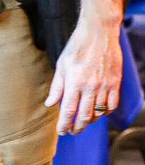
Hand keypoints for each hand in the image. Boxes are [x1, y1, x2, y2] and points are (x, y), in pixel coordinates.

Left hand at [45, 17, 121, 133]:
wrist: (99, 32)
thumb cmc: (77, 46)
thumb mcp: (61, 65)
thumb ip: (57, 87)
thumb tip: (50, 104)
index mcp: (75, 82)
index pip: (68, 111)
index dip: (64, 124)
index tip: (61, 131)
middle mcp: (91, 86)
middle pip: (84, 116)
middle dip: (77, 127)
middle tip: (72, 132)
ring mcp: (105, 86)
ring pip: (98, 113)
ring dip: (90, 122)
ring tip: (83, 123)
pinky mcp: (115, 83)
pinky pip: (112, 105)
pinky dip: (105, 113)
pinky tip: (99, 113)